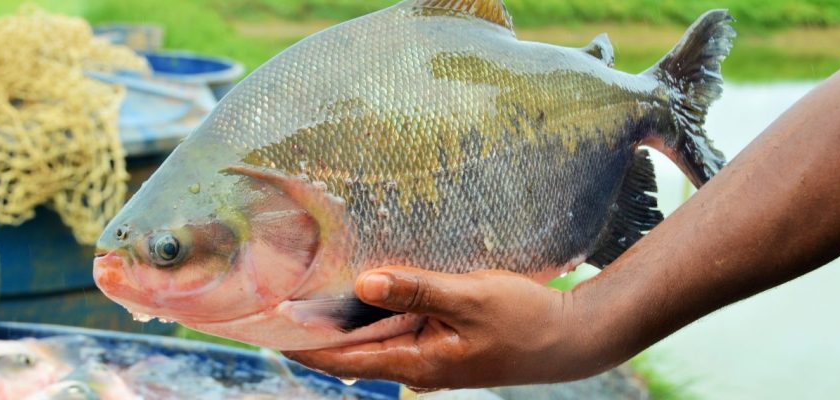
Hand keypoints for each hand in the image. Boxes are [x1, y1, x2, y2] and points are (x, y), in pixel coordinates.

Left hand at [283, 266, 607, 389]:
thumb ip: (415, 290)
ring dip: (348, 320)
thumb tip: (362, 284)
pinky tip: (369, 290)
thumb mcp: (468, 298)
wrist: (569, 338)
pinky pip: (398, 331)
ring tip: (315, 291)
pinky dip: (378, 313)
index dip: (305, 344)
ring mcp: (430, 358)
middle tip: (283, 299)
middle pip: (354, 351)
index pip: (345, 359)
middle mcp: (417, 367)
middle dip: (319, 330)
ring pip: (375, 339)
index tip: (270, 327)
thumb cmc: (524, 320)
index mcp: (418, 363)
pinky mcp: (442, 345)